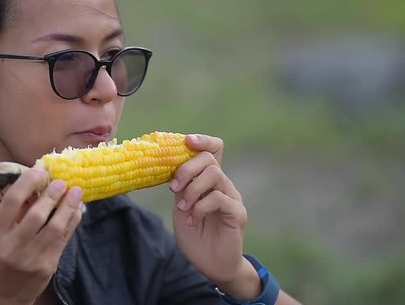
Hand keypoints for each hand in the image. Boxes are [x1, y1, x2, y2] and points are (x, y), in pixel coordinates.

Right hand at [0, 165, 83, 304]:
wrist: (4, 295)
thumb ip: (14, 211)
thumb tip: (37, 183)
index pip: (11, 201)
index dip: (28, 182)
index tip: (40, 169)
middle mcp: (12, 246)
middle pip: (36, 215)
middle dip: (52, 195)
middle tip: (62, 181)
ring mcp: (31, 258)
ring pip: (54, 227)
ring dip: (68, 206)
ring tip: (76, 191)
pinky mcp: (48, 266)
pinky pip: (64, 238)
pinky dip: (72, 221)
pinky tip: (77, 209)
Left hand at [169, 135, 260, 299]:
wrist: (210, 265)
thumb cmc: (195, 235)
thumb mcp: (181, 206)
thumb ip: (180, 187)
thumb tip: (167, 165)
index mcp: (209, 180)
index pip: (213, 149)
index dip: (202, 140)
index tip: (186, 141)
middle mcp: (223, 184)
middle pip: (209, 159)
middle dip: (186, 170)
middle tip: (174, 188)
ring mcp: (232, 197)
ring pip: (214, 175)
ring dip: (192, 190)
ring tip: (183, 208)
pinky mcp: (237, 213)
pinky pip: (218, 198)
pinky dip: (200, 207)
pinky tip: (192, 219)